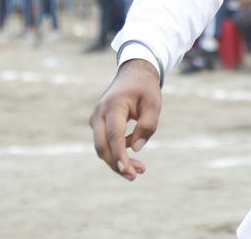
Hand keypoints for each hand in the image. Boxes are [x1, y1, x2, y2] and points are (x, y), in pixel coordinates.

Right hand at [89, 59, 162, 181]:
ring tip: (140, 169)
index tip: (126, 169)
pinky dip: (117, 152)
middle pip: (102, 146)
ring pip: (102, 147)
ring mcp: (96, 119)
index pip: (113, 134)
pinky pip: (105, 142)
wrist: (133, 73)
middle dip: (116, 164)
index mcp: (113, 105)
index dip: (119, 153)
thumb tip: (136, 148)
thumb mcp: (154, 103)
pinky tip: (133, 156)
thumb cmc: (145, 88)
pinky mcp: (98, 124)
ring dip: (117, 160)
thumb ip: (148, 125)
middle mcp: (100, 113)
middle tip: (135, 176)